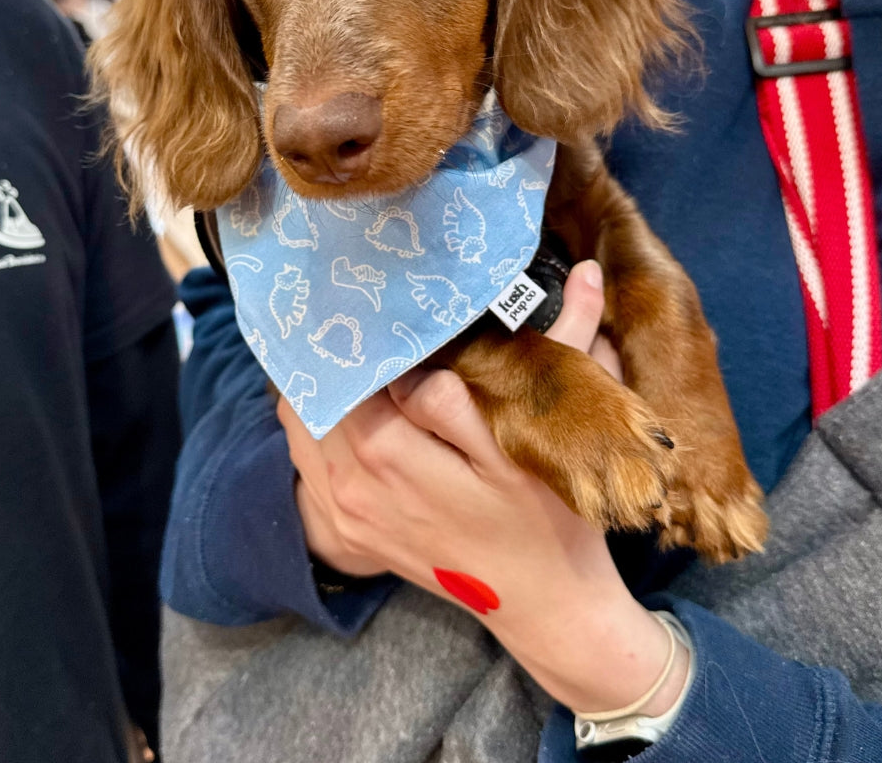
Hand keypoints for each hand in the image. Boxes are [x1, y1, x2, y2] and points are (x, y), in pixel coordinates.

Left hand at [278, 261, 683, 715]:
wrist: (544, 607)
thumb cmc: (548, 521)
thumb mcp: (543, 438)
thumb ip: (548, 355)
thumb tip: (581, 274)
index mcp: (389, 454)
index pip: (349, 364)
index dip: (368, 328)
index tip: (384, 295)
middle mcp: (352, 485)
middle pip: (312, 388)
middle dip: (336, 348)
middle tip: (366, 309)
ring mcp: (344, 512)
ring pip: (300, 421)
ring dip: (323, 383)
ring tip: (356, 348)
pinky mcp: (347, 528)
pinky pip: (306, 459)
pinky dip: (318, 424)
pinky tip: (353, 402)